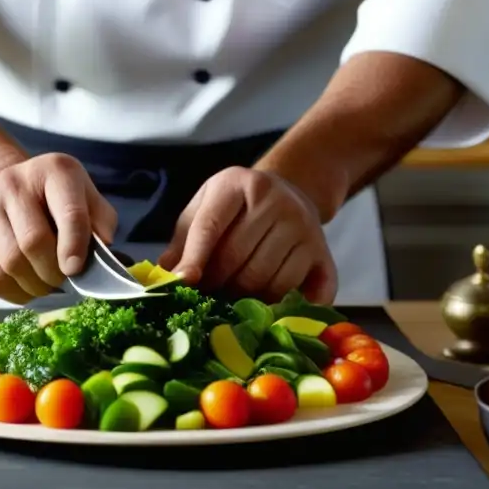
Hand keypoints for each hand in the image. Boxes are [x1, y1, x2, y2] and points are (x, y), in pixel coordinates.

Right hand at [0, 153, 117, 303]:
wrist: (8, 188)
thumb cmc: (58, 201)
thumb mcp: (89, 200)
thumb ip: (101, 226)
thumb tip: (108, 261)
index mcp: (54, 171)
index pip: (67, 211)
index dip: (74, 245)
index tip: (76, 269)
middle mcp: (12, 184)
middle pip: (33, 242)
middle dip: (55, 272)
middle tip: (65, 279)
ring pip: (11, 264)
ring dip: (36, 285)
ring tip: (48, 282)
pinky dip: (16, 293)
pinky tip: (27, 282)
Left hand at [158, 167, 337, 303]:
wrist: (290, 191)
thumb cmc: (237, 206)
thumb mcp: (205, 209)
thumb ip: (183, 240)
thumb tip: (166, 277)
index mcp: (237, 184)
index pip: (210, 226)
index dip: (195, 257)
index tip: (184, 282)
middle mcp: (275, 200)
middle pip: (236, 258)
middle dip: (216, 283)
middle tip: (208, 294)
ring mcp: (303, 225)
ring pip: (264, 279)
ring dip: (243, 297)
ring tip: (233, 295)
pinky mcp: (322, 252)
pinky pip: (294, 291)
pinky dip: (275, 305)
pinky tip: (264, 305)